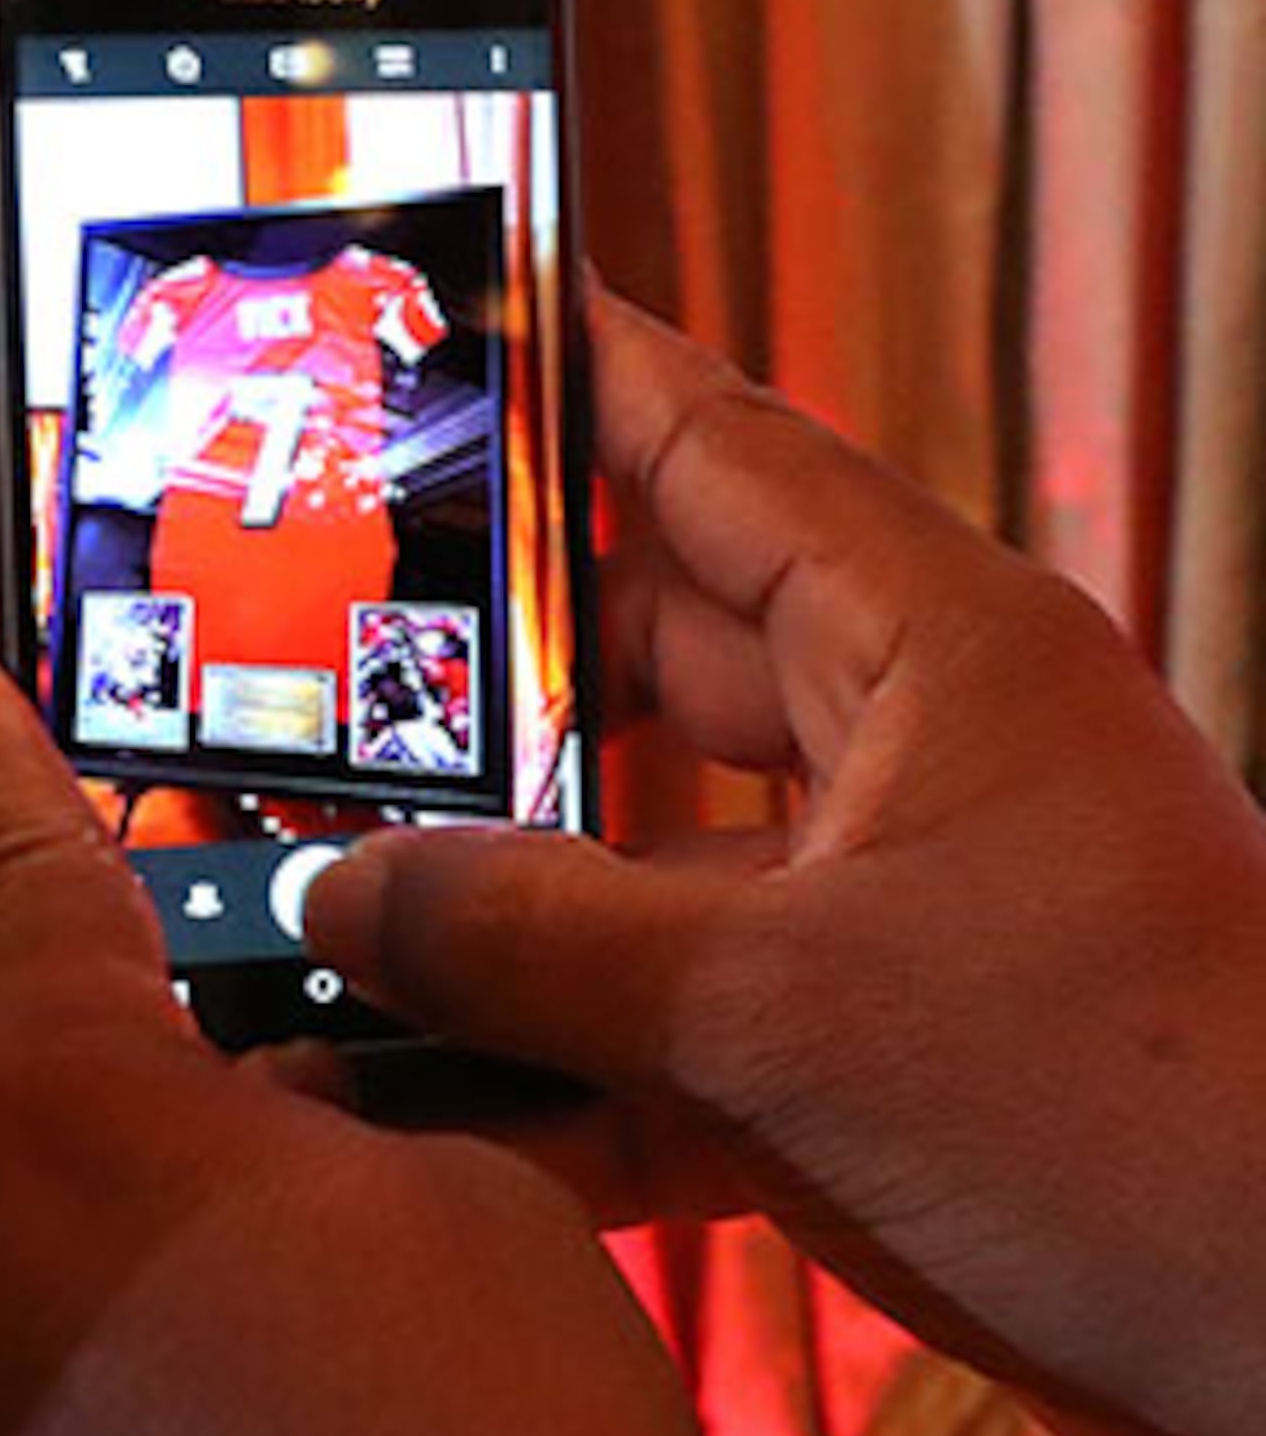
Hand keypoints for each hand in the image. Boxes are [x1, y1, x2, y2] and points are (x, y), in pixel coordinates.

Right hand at [307, 292, 1265, 1435]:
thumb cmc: (1150, 1125)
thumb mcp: (789, 1017)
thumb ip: (536, 945)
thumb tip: (339, 902)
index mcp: (932, 654)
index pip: (713, 448)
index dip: (572, 371)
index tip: (439, 310)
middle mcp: (910, 760)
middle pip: (643, 659)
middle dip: (471, 672)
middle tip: (285, 649)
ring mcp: (895, 917)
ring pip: (637, 865)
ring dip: (489, 906)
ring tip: (297, 903)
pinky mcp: (882, 1066)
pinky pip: (673, 1033)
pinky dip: (552, 1072)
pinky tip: (408, 1109)